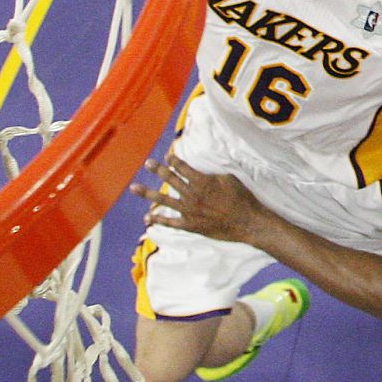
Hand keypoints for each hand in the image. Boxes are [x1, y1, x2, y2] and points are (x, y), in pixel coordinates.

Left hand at [132, 155, 265, 242]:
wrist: (246, 222)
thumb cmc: (241, 198)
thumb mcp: (229, 178)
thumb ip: (212, 173)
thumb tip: (202, 169)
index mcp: (201, 181)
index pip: (182, 167)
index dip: (173, 160)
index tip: (167, 156)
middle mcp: (191, 194)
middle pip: (170, 179)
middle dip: (157, 170)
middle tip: (147, 163)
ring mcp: (189, 211)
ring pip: (163, 200)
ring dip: (147, 193)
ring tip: (134, 188)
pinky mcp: (190, 225)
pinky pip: (170, 222)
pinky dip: (158, 220)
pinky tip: (147, 218)